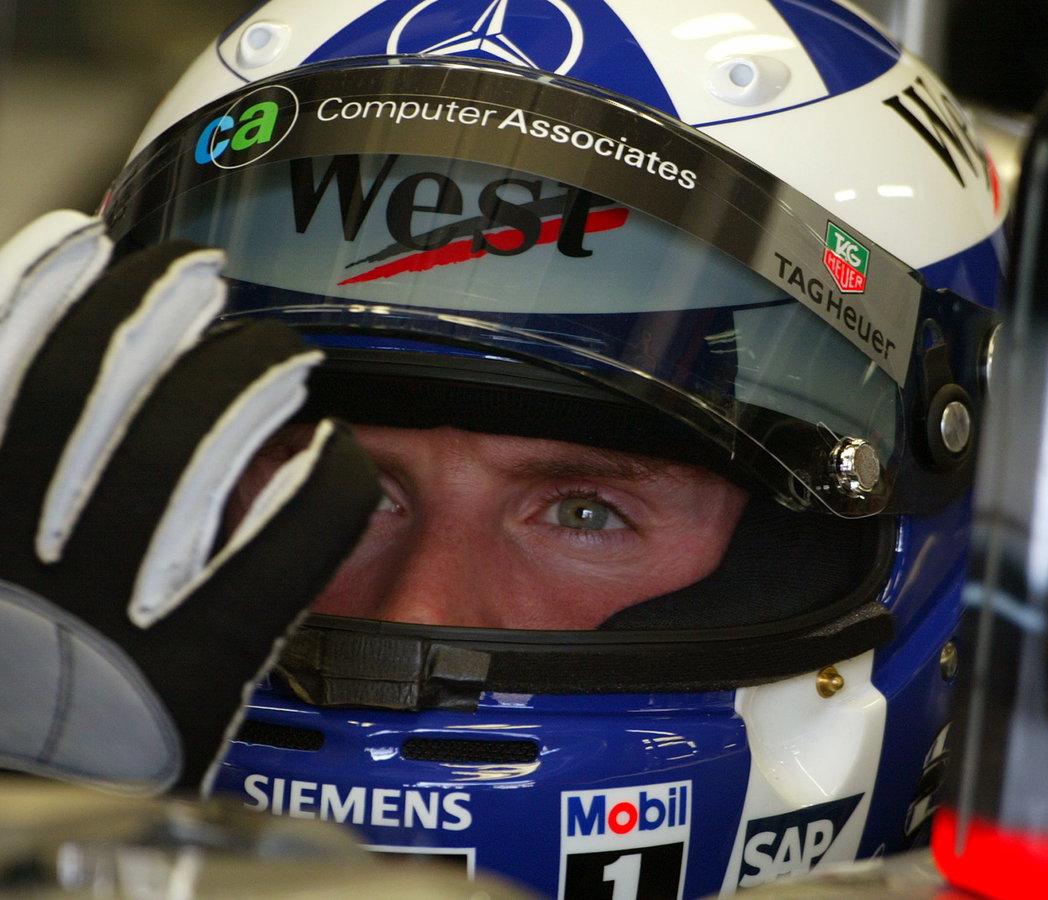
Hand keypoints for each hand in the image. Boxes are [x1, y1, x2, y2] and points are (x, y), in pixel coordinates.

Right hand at [0, 211, 378, 792]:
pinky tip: (336, 453)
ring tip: (273, 353)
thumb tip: (16, 364)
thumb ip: (9, 454)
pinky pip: (286, 549)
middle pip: (97, 387)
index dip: (39, 288)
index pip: (0, 365)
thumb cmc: (7, 682)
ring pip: (191, 448)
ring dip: (242, 381)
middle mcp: (25, 545)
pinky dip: (321, 489)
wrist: (18, 805)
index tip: (82, 242)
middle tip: (197, 275)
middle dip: (152, 311)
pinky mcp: (200, 662)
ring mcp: (114, 603)